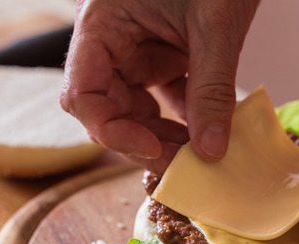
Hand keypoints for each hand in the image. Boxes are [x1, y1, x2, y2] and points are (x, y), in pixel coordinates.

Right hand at [60, 0, 258, 174]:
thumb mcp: (215, 25)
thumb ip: (212, 88)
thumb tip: (210, 150)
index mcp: (102, 24)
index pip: (82, 93)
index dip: (110, 129)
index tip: (150, 148)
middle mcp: (113, 41)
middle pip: (108, 109)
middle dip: (142, 140)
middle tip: (183, 164)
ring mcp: (138, 49)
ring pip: (135, 109)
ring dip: (163, 135)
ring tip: (198, 153)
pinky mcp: (164, 53)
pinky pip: (165, 96)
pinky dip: (185, 117)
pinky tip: (208, 131)